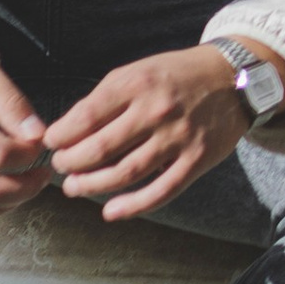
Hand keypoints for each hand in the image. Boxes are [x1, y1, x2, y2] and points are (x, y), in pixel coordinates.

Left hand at [44, 42, 284, 223]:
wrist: (233, 78)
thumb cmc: (176, 75)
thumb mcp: (138, 72)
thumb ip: (104, 98)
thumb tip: (67, 130)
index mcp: (137, 84)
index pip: (86, 118)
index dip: (61, 137)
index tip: (51, 144)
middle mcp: (157, 111)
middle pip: (101, 149)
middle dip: (71, 164)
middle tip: (60, 168)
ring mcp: (179, 138)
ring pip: (126, 173)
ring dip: (93, 186)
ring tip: (75, 188)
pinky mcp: (197, 160)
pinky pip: (161, 190)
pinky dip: (133, 206)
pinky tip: (111, 211)